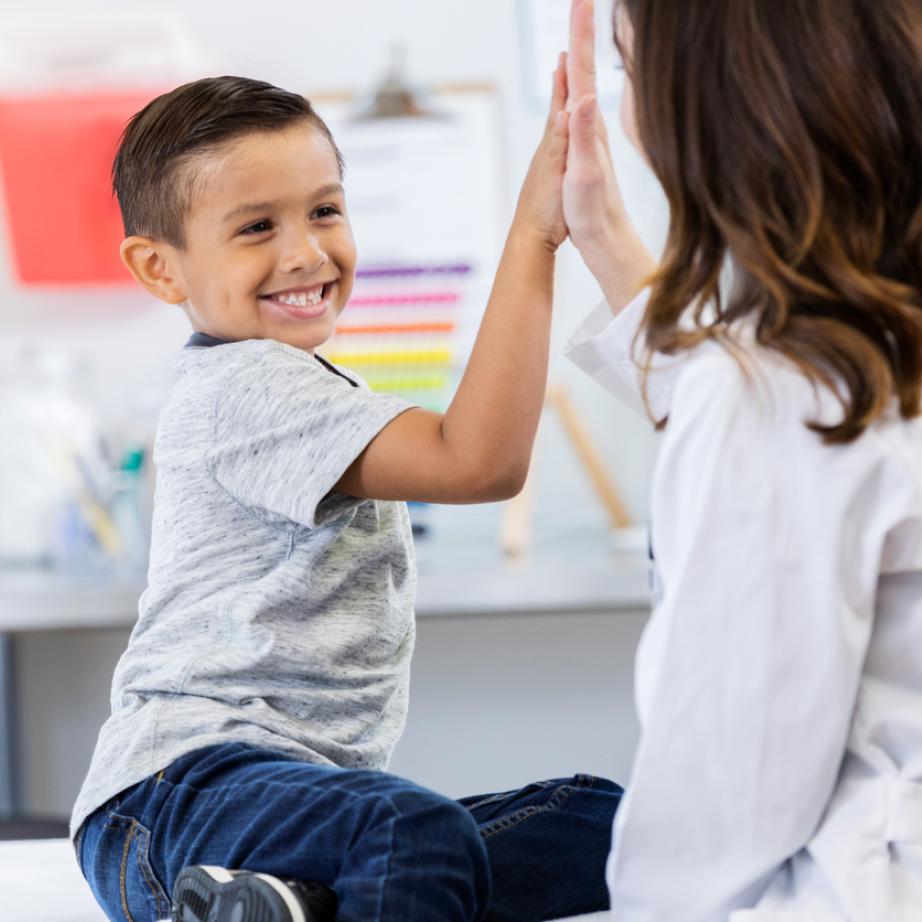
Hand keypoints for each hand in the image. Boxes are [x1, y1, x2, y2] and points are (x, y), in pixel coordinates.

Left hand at [513, 54, 569, 251]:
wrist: (530, 239)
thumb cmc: (548, 212)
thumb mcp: (563, 173)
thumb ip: (568, 138)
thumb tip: (571, 104)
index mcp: (557, 138)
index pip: (568, 89)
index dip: (574, 58)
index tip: (576, 24)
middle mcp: (552, 142)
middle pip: (562, 95)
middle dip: (570, 65)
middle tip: (571, 35)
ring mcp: (551, 156)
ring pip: (559, 113)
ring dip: (564, 88)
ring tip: (565, 66)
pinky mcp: (553, 170)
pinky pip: (559, 134)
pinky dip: (563, 117)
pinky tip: (562, 120)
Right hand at [563, 0, 629, 252]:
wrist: (606, 237)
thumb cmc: (593, 211)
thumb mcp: (584, 174)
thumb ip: (583, 137)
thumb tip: (581, 99)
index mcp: (589, 124)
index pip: (582, 70)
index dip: (581, 33)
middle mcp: (592, 123)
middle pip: (584, 67)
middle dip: (582, 30)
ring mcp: (591, 133)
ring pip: (583, 84)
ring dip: (579, 54)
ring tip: (576, 29)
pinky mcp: (588, 145)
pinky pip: (580, 104)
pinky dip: (574, 85)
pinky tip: (575, 84)